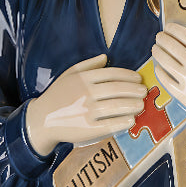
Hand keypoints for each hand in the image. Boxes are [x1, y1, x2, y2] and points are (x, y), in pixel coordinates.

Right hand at [24, 54, 146, 155]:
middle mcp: (86, 93)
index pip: (112, 74)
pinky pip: (108, 125)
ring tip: (142, 105)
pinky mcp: (86, 129)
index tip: (138, 78)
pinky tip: (131, 121)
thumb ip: (88, 65)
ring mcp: (86, 111)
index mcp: (83, 78)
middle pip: (117, 89)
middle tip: (145, 92)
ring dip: (132, 105)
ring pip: (116, 106)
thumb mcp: (69, 75)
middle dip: (134, 90)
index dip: (128, 75)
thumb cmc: (57, 95)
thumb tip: (105, 57)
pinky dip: (122, 122)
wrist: (41, 120)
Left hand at [152, 15, 185, 143]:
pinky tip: (159, 67)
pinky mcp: (182, 93)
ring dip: (157, 52)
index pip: (180, 33)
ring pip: (163, 60)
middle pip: (168, 44)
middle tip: (159, 37)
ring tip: (155, 49)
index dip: (170, 28)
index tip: (168, 27)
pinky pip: (164, 79)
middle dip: (161, 38)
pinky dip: (159, 71)